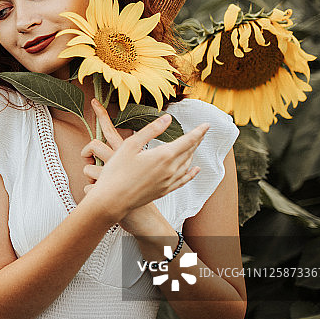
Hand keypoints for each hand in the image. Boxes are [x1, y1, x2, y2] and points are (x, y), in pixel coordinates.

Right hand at [80, 98, 208, 224]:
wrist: (112, 200)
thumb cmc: (116, 171)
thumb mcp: (130, 145)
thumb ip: (150, 130)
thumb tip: (167, 118)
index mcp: (163, 155)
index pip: (188, 140)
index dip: (199, 132)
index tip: (207, 125)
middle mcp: (170, 169)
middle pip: (189, 151)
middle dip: (196, 140)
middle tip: (202, 132)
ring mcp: (168, 182)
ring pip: (187, 165)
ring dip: (193, 153)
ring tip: (194, 146)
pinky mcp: (164, 191)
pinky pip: (183, 180)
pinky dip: (191, 173)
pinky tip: (195, 170)